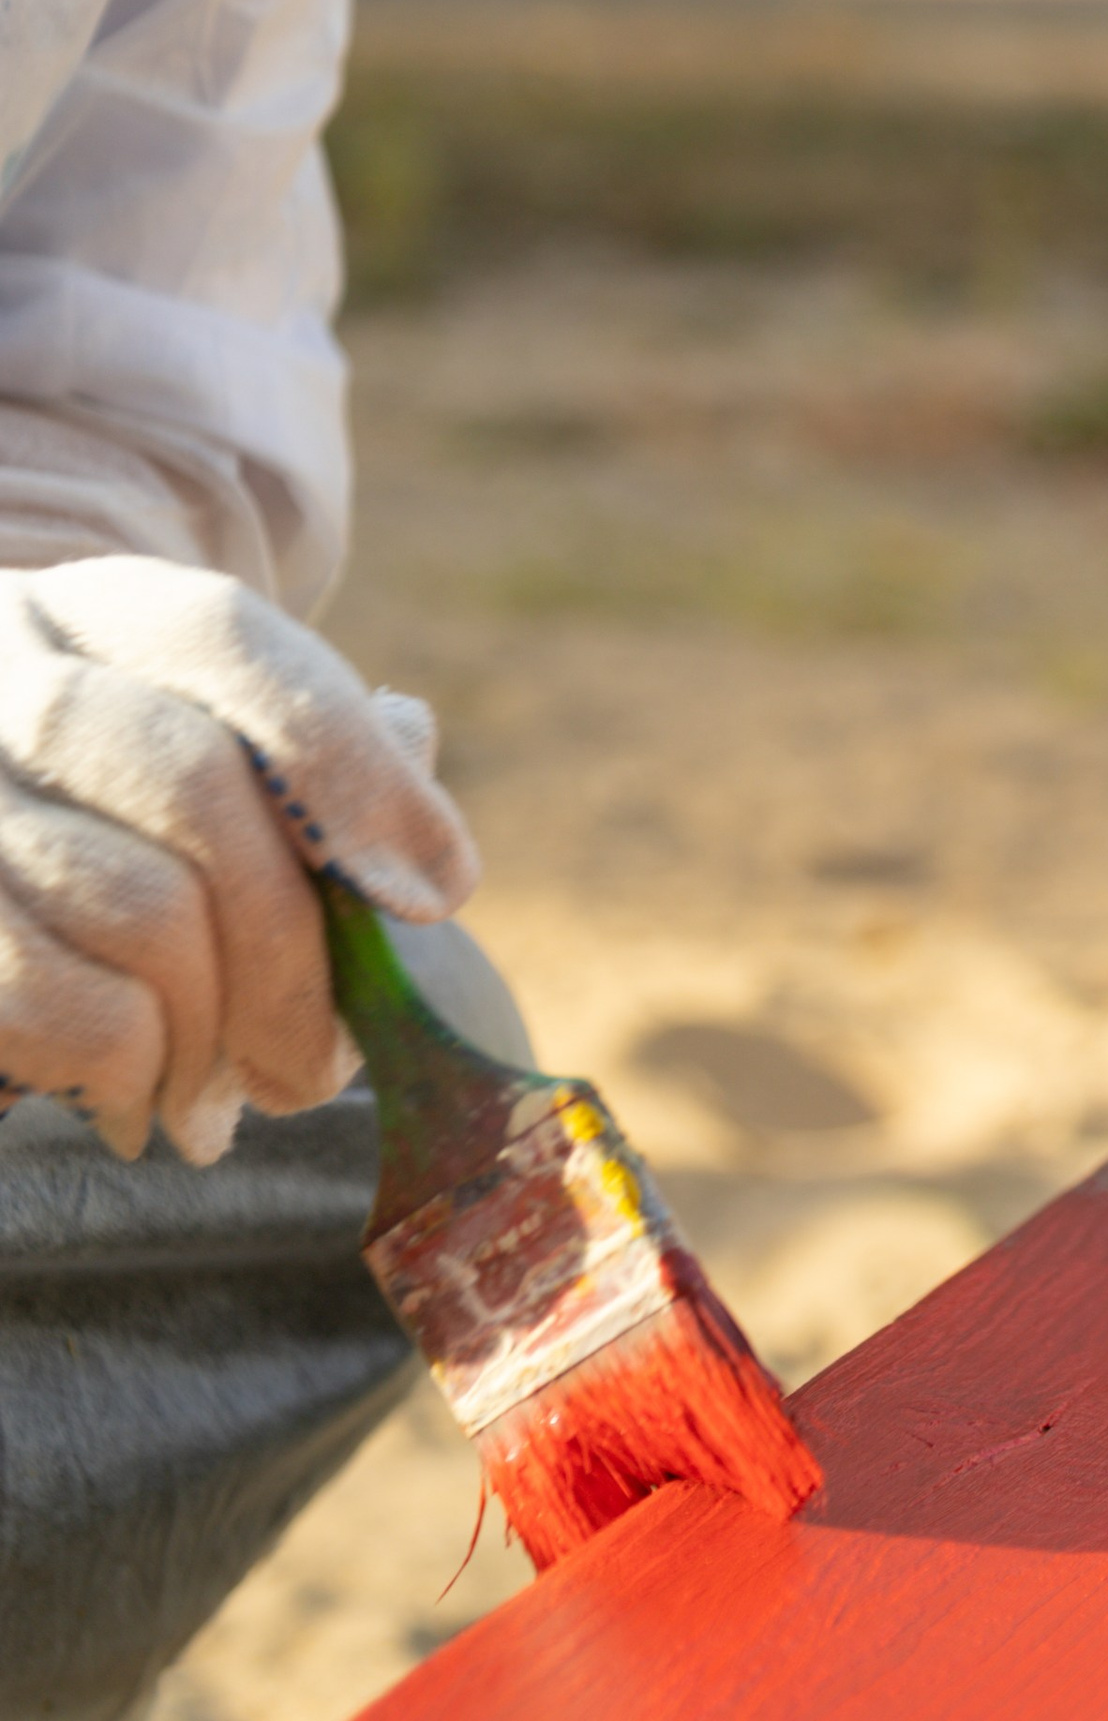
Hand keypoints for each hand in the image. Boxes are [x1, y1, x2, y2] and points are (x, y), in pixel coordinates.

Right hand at [0, 559, 477, 1163]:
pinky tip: (135, 1103)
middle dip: (293, 952)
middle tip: (317, 1065)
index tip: (439, 894)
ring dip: (215, 1033)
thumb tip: (423, 830)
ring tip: (223, 1095)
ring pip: (139, 909)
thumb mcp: (205, 773)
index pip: (226, 640)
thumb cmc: (109, 845)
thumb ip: (315, 775)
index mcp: (92, 617)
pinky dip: (126, 1071)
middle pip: (197, 784)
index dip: (349, 765)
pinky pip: (56, 1002)